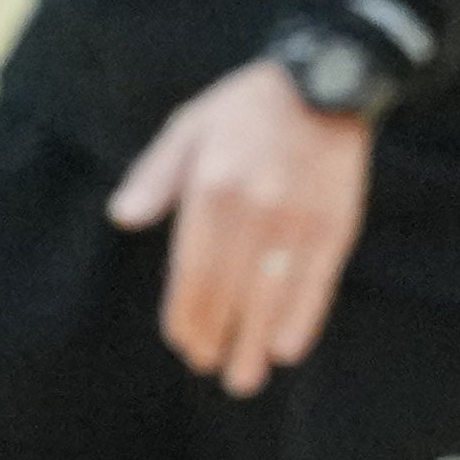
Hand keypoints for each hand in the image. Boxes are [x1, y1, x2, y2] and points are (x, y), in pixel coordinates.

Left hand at [118, 57, 375, 390]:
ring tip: (243, 378)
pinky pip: (317, 283)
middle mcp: (254, 210)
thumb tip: (123, 218)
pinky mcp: (336, 224)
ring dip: (254, 343)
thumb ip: (155, 177)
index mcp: (212, 190)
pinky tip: (286, 348)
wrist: (328, 81)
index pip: (192, 273)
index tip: (183, 343)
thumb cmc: (245, 110)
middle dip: (216, 338)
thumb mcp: (188, 129)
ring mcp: (298, 220)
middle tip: (208, 368)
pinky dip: (301, 319)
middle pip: (228, 293)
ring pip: (271, 297)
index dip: (186, 316)